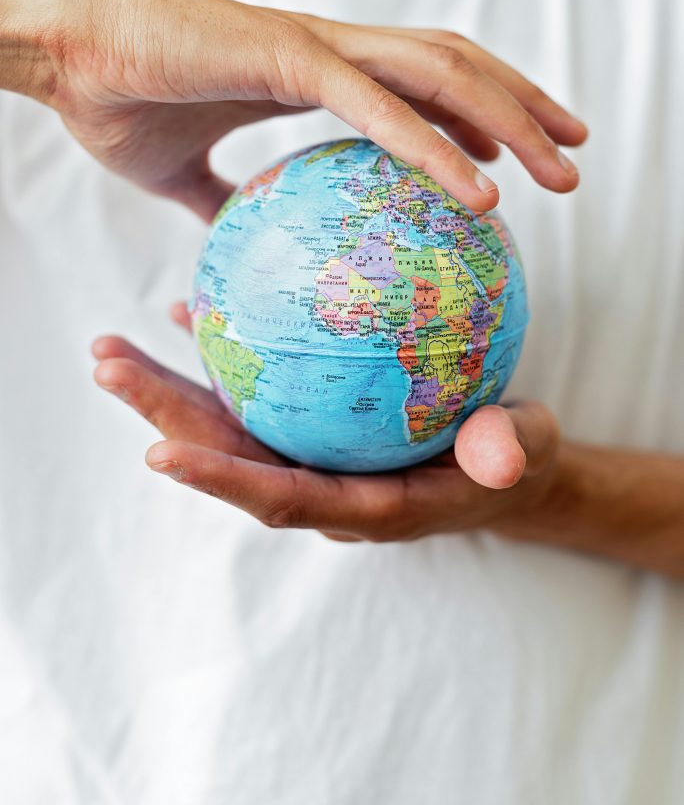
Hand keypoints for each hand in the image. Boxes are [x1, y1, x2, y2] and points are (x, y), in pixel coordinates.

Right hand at [2, 0, 584, 220]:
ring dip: (509, 121)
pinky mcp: (285, 57)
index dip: (476, 114)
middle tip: (572, 159)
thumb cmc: (116, 100)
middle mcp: (330, 49)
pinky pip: (378, 105)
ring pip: (441, 74)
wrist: (63, 50)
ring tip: (559, 170)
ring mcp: (313, 46)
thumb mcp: (181, 172)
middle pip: (456, 69)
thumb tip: (238, 234)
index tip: (514, 161)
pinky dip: (434, 147)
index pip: (421, 83)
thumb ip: (223, 197)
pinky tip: (479, 190)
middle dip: (525, 111)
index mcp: (313, 70)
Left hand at [91, 308, 559, 542]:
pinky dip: (223, 355)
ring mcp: (310, 452)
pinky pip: (257, 389)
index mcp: (360, 506)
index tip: (158, 454)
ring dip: (167, 390)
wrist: (500, 465)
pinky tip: (194, 307)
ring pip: (229, 424)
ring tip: (111, 347)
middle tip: (107, 365)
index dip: (221, 480)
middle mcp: (321, 483)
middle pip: (231, 456)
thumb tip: (503, 450)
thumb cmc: (511, 462)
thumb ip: (507, 451)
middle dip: (164, 418)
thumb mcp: (522, 453)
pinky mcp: (312, 423)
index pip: (282, 497)